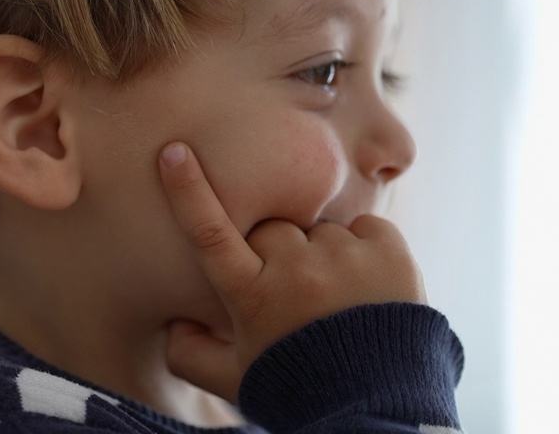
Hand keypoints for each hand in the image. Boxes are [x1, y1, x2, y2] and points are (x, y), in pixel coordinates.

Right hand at [158, 142, 426, 402]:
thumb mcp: (233, 381)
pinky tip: (367, 290)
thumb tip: (171, 323)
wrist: (379, 409)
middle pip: (272, 230)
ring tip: (339, 305)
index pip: (208, 232)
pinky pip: (366, 227)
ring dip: (324, 257)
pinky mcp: (388, 250)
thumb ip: (188, 353)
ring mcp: (342, 257)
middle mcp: (292, 269)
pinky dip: (366, 249)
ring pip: (320, 230)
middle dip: (278, 254)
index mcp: (250, 294)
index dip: (188, 189)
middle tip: (297, 300)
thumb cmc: (299, 390)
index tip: (174, 150)